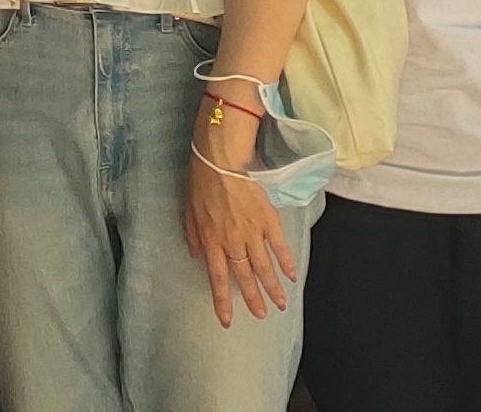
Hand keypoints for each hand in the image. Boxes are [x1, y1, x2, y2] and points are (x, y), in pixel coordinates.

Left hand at [182, 136, 297, 325]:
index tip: (227, 320)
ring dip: (273, 287)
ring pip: (264, 266)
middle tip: (262, 315)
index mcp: (211, 241)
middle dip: (253, 299)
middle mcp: (233, 242)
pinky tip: (292, 275)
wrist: (220, 160)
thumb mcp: (188, 211)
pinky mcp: (268, 220)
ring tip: (281, 303)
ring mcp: (252, 232)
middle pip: (245, 276)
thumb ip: (192, 236)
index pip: (217, 278)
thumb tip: (195, 255)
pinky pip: (279, 245)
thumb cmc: (201, 182)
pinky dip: (287, 262)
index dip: (222, 301)